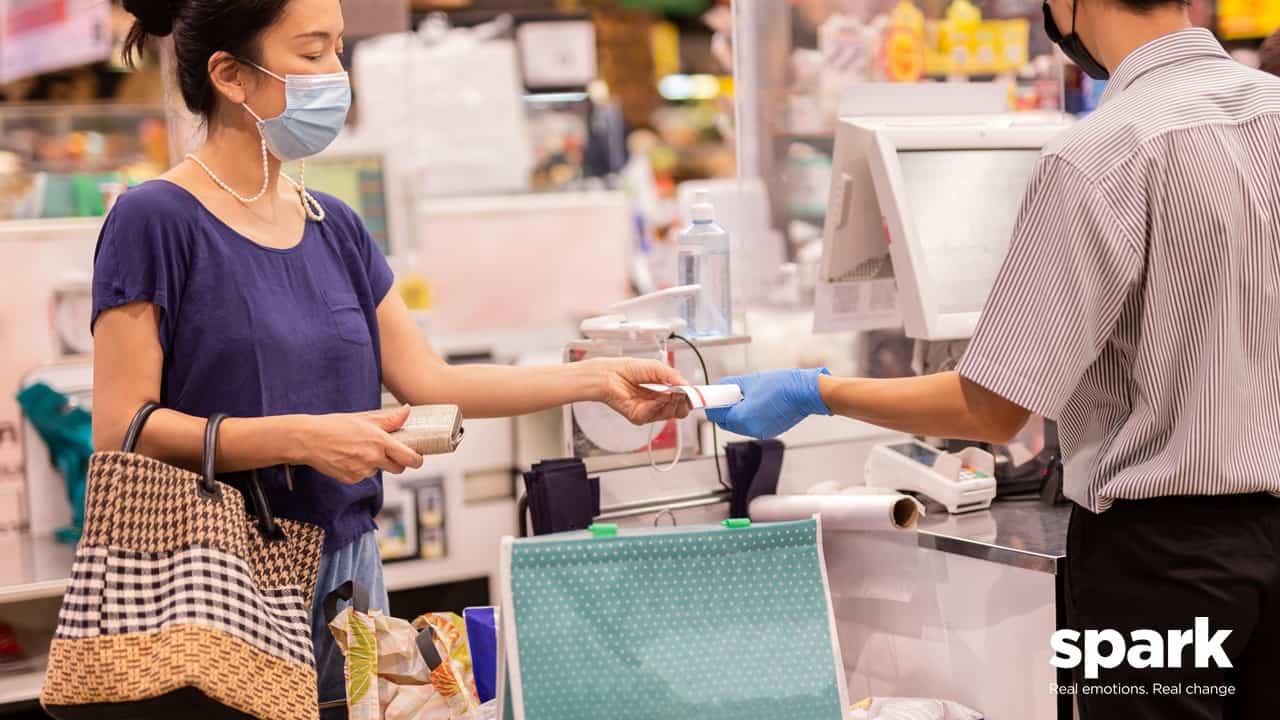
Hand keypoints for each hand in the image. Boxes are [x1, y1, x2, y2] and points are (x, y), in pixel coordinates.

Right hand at [292, 405, 423, 482]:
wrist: (309, 440)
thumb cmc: (335, 425)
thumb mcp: (364, 418)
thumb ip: (389, 419)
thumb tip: (407, 411)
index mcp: (379, 441)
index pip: (409, 457)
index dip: (417, 459)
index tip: (417, 456)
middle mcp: (373, 458)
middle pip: (399, 468)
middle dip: (398, 462)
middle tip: (390, 452)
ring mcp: (362, 471)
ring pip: (378, 470)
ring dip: (375, 463)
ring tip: (358, 449)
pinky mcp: (351, 479)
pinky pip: (363, 475)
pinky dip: (360, 468)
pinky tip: (348, 457)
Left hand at [587, 357, 691, 424]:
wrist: (609, 374)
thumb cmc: (628, 369)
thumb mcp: (657, 367)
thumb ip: (673, 376)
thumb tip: (687, 385)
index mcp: (663, 391)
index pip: (682, 399)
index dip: (690, 398)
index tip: (697, 395)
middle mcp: (657, 403)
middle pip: (679, 410)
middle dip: (685, 403)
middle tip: (686, 394)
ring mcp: (649, 411)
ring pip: (669, 414)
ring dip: (673, 403)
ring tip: (673, 392)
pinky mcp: (639, 417)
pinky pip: (654, 415)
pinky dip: (658, 405)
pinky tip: (658, 397)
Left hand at [705, 367, 831, 438]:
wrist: (804, 393)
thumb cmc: (781, 385)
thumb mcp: (749, 381)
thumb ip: (729, 385)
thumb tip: (719, 386)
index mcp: (742, 418)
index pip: (716, 415)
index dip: (714, 404)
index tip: (714, 396)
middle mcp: (749, 429)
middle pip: (726, 423)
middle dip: (725, 409)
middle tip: (730, 394)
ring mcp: (760, 433)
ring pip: (738, 425)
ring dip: (737, 413)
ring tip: (746, 397)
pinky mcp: (769, 432)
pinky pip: (751, 426)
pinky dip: (749, 417)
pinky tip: (758, 404)